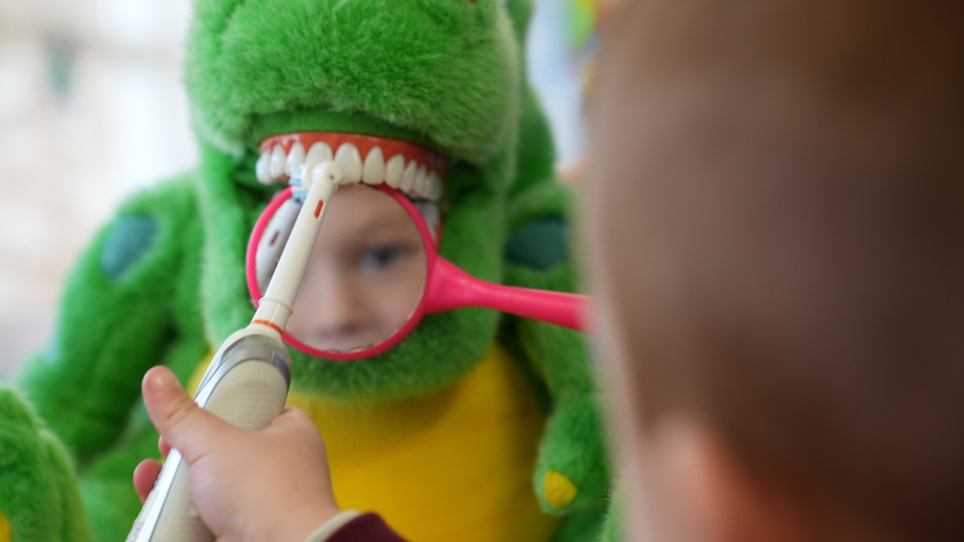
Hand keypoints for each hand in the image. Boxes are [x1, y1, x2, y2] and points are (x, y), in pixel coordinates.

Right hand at [133, 366, 338, 541]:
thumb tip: (154, 374)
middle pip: (223, 451)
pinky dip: (175, 513)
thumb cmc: (263, 492)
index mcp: (289, 434)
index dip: (219, 408)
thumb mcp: (215, 442)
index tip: (188, 412)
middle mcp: (279, 468)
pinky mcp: (240, 532)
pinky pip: (202, 518)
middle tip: (166, 446)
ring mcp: (260, 504)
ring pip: (208, 487)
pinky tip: (151, 504)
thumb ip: (182, 414)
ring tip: (148, 476)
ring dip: (173, 482)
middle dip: (186, 449)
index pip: (254, 410)